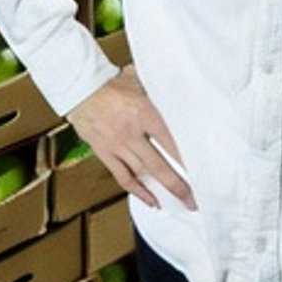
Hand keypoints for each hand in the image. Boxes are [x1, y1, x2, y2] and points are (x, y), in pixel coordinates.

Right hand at [70, 68, 195, 212]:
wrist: (80, 89)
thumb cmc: (111, 84)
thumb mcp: (139, 80)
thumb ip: (159, 91)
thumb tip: (181, 92)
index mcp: (143, 112)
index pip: (169, 141)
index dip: (185, 159)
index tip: (201, 171)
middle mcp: (130, 132)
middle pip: (158, 165)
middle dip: (177, 185)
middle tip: (193, 199)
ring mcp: (117, 145)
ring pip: (143, 174)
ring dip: (161, 190)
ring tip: (178, 201)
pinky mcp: (105, 153)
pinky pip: (123, 177)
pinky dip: (138, 191)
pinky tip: (151, 200)